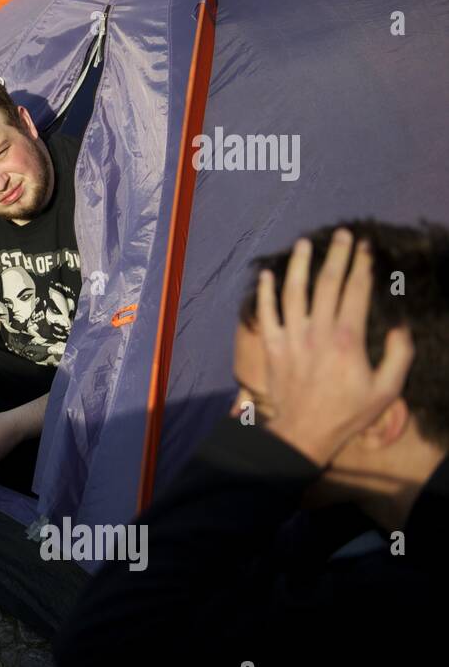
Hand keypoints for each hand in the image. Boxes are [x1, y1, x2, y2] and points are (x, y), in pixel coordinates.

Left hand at [258, 229, 414, 467]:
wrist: (305, 431)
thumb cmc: (349, 412)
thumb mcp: (387, 389)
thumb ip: (399, 355)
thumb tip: (400, 325)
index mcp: (348, 339)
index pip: (356, 291)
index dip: (362, 265)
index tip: (366, 247)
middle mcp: (318, 332)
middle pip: (327, 283)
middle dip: (336, 255)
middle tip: (342, 234)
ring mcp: (292, 338)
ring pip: (293, 292)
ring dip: (299, 265)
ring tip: (305, 243)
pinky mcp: (273, 347)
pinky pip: (266, 314)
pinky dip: (264, 293)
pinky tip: (266, 275)